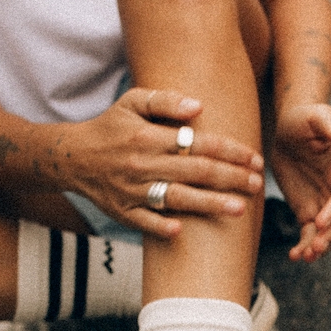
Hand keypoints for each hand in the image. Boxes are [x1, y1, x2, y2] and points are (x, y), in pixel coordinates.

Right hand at [61, 87, 263, 236]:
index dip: (229, 151)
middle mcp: (142, 164)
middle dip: (230, 178)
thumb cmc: (111, 127)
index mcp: (148, 136)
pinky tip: (182, 229)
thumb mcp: (132, 102)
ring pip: (176, 198)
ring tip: (240, 208)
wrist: (73, 157)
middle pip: (195, 171)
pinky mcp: (122, 212)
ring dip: (209, 204)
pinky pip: (144, 221)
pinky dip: (161, 225)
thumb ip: (165, 100)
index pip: (198, 143)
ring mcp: (132, 190)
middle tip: (258, 184)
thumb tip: (199, 106)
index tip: (254, 158)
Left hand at [270, 103, 330, 261]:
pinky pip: (310, 234)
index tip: (320, 220)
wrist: (288, 129)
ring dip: (320, 245)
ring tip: (305, 256)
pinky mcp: (309, 211)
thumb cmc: (304, 119)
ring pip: (330, 232)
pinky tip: (295, 256)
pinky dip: (305, 246)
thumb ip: (330, 127)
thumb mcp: (315, 116)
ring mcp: (325, 203)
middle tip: (316, 246)